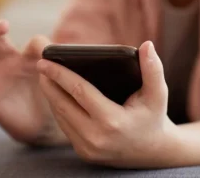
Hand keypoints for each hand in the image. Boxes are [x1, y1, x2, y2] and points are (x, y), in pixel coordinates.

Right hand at [0, 20, 66, 144]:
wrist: (41, 125)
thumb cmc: (51, 100)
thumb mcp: (59, 85)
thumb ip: (63, 73)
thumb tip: (75, 62)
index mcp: (31, 59)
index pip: (34, 42)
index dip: (39, 45)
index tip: (45, 54)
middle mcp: (12, 63)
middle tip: (2, 26)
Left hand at [37, 41, 178, 167]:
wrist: (153, 153)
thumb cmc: (153, 118)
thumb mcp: (158, 94)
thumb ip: (153, 69)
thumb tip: (147, 45)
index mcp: (112, 121)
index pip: (79, 91)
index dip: (60, 74)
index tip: (44, 61)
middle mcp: (96, 138)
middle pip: (62, 104)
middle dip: (49, 84)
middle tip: (41, 66)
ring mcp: (88, 148)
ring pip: (61, 117)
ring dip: (51, 97)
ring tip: (47, 79)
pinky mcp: (84, 153)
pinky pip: (65, 127)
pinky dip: (59, 110)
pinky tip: (57, 97)